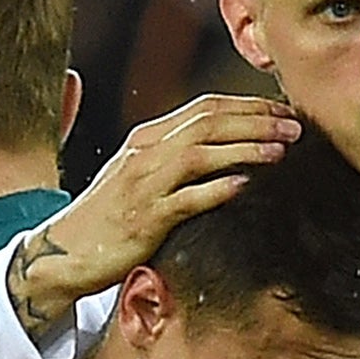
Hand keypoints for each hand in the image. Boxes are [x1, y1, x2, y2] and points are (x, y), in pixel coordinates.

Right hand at [6, 95, 298, 335]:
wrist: (64, 253)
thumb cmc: (108, 218)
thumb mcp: (139, 176)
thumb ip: (175, 157)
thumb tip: (224, 147)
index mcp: (146, 138)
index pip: (205, 108)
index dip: (249, 105)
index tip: (283, 110)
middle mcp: (144, 153)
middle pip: (208, 123)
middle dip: (256, 119)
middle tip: (295, 125)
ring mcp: (143, 185)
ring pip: (200, 154)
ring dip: (245, 148)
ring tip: (281, 149)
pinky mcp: (144, 219)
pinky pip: (187, 199)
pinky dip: (217, 189)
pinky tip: (245, 186)